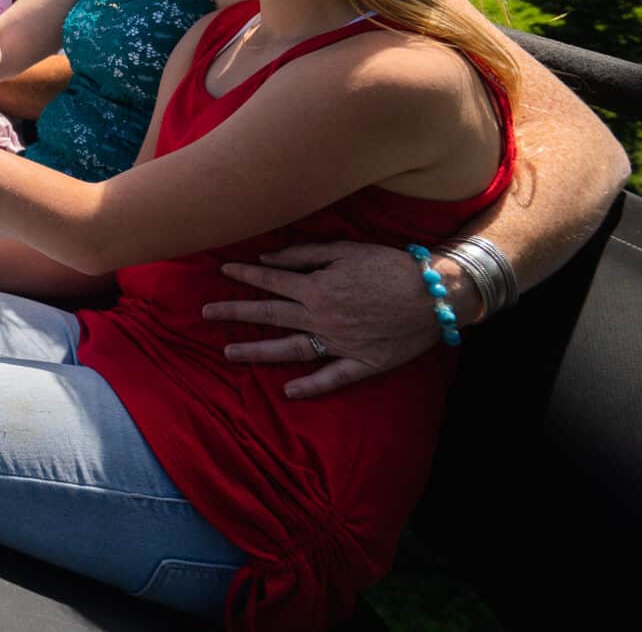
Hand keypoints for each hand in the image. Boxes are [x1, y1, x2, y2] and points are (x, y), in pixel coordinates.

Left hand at [202, 241, 453, 398]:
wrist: (435, 294)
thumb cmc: (391, 265)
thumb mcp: (346, 250)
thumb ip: (305, 254)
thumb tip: (267, 259)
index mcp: (316, 288)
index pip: (270, 281)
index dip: (244, 275)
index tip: (221, 270)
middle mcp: (322, 318)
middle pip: (269, 315)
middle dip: (234, 312)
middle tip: (205, 313)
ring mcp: (340, 343)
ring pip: (290, 349)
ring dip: (257, 352)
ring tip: (228, 353)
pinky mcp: (363, 363)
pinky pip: (332, 378)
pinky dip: (310, 387)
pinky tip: (288, 392)